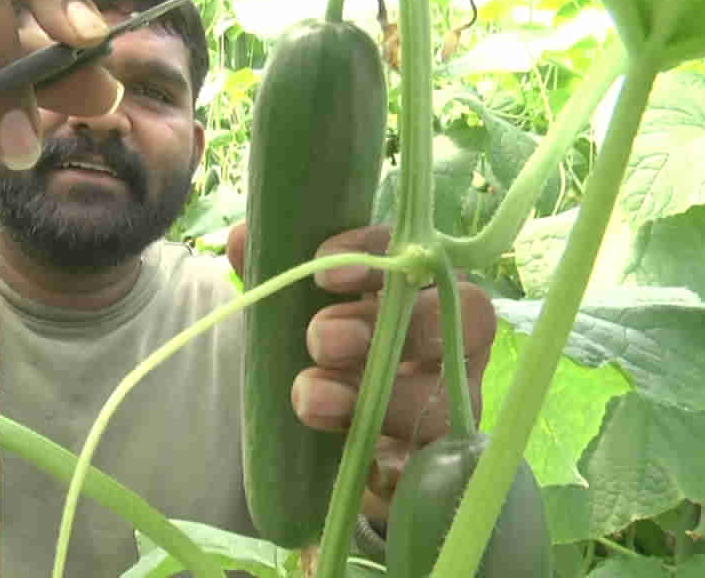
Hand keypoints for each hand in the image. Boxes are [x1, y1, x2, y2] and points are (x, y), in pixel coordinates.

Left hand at [225, 223, 496, 519]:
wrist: (332, 438)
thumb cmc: (325, 355)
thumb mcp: (295, 311)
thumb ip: (275, 270)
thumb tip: (245, 238)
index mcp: (420, 290)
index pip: (417, 255)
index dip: (376, 256)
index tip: (322, 271)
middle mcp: (454, 342)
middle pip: (460, 319)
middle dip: (383, 325)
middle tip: (319, 338)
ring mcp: (452, 403)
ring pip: (446, 398)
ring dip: (377, 397)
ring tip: (310, 397)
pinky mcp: (436, 462)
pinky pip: (433, 466)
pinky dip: (397, 467)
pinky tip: (366, 465)